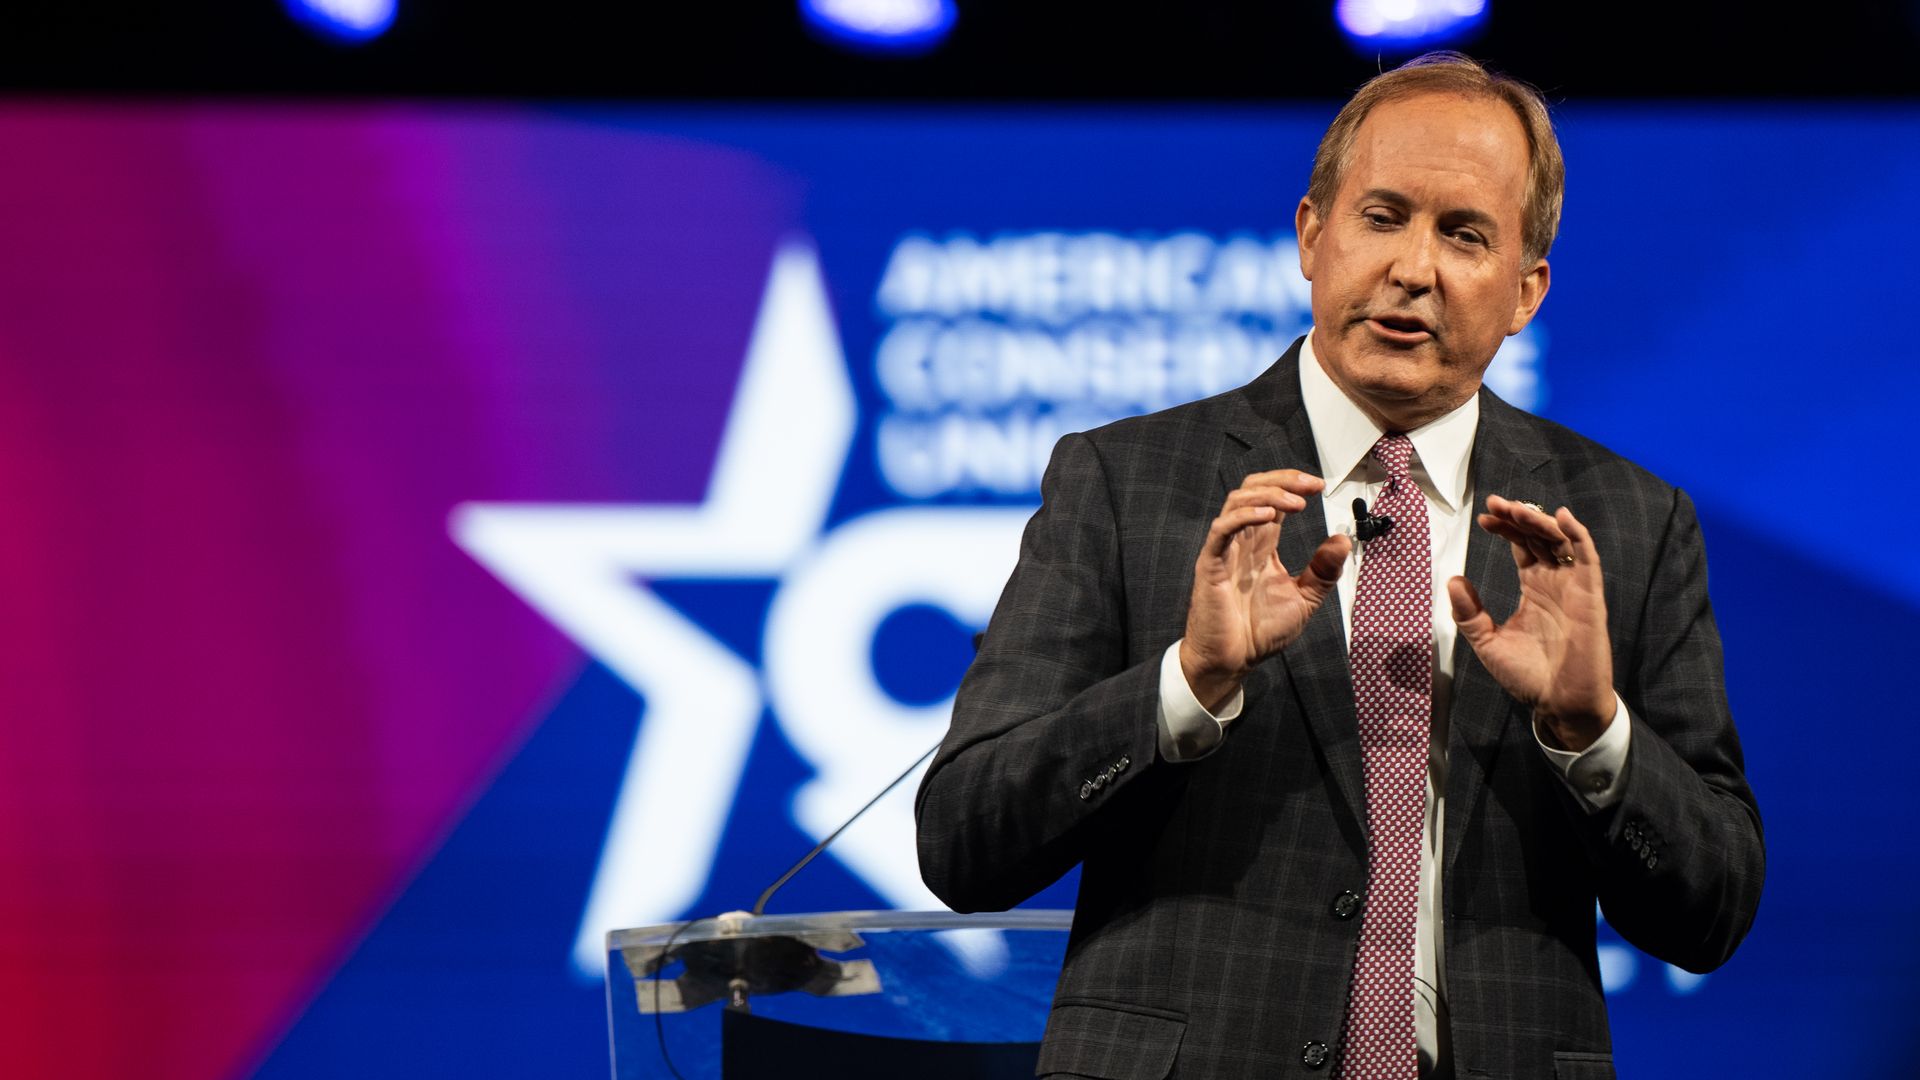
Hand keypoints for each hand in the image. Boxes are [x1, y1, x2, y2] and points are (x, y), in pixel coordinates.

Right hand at [1180, 470, 1350, 711]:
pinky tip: (1269, 516)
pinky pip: (1222, 529)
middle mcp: (1243, 542)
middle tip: (1309, 484)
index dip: (1293, 485)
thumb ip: (1323, 571)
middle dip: (1282, 480)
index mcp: (1261, 546)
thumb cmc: (1259, 633)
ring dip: (1268, 494)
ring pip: (1237, 501)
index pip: (1272, 499)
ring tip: (1295, 503)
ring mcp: (1225, 551)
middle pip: (1253, 489)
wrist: (1234, 662)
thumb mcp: (1304, 599)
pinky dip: (1244, 516)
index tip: (1319, 486)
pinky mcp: (1211, 565)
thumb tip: (1343, 541)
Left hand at [1448, 495, 1614, 750]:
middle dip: (1519, 517)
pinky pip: (1588, 559)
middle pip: (1540, 537)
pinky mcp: (1590, 597)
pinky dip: (1578, 536)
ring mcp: (1574, 587)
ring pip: (1562, 541)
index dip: (1506, 528)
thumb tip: (1453, 580)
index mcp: (1533, 588)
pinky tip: (1562, 517)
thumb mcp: (1488, 642)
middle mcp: (1555, 582)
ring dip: (1541, 521)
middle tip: (1496, 504)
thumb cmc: (1528, 676)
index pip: (1522, 546)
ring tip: (1518, 509)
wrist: (1558, 703)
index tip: (1484, 518)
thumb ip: (1469, 613)